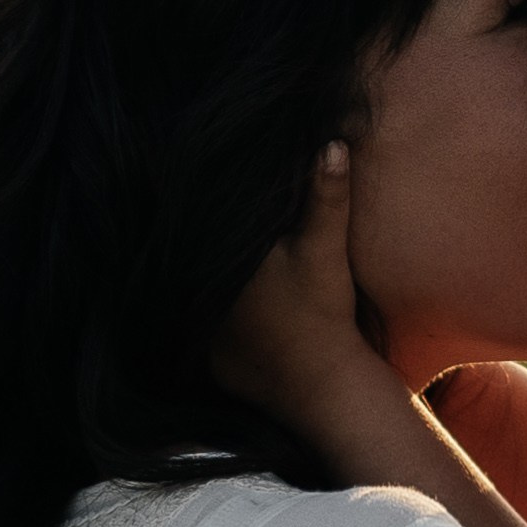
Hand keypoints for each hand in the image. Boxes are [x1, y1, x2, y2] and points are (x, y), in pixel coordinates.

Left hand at [214, 141, 395, 430]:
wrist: (323, 383)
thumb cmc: (320, 312)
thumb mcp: (324, 249)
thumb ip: (326, 197)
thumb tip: (332, 144)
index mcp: (221, 265)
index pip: (197, 232)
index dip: (201, 217)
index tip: (204, 203)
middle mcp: (201, 300)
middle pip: (195, 267)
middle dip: (204, 255)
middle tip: (218, 243)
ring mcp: (205, 336)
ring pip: (197, 303)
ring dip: (206, 292)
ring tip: (225, 281)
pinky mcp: (214, 364)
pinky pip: (206, 339)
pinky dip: (216, 331)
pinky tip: (238, 325)